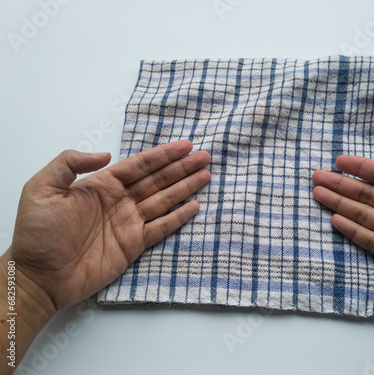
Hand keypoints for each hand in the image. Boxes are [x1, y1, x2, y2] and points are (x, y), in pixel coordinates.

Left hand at [8, 140, 210, 311]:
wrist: (39, 276)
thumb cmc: (37, 232)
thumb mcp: (42, 188)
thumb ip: (70, 163)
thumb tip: (108, 154)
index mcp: (101, 185)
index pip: (139, 165)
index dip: (163, 155)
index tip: (185, 146)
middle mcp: (120, 201)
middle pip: (157, 180)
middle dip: (181, 167)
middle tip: (204, 156)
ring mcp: (129, 223)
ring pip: (164, 200)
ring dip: (185, 187)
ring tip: (206, 175)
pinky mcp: (134, 245)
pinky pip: (161, 228)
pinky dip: (178, 217)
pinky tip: (193, 206)